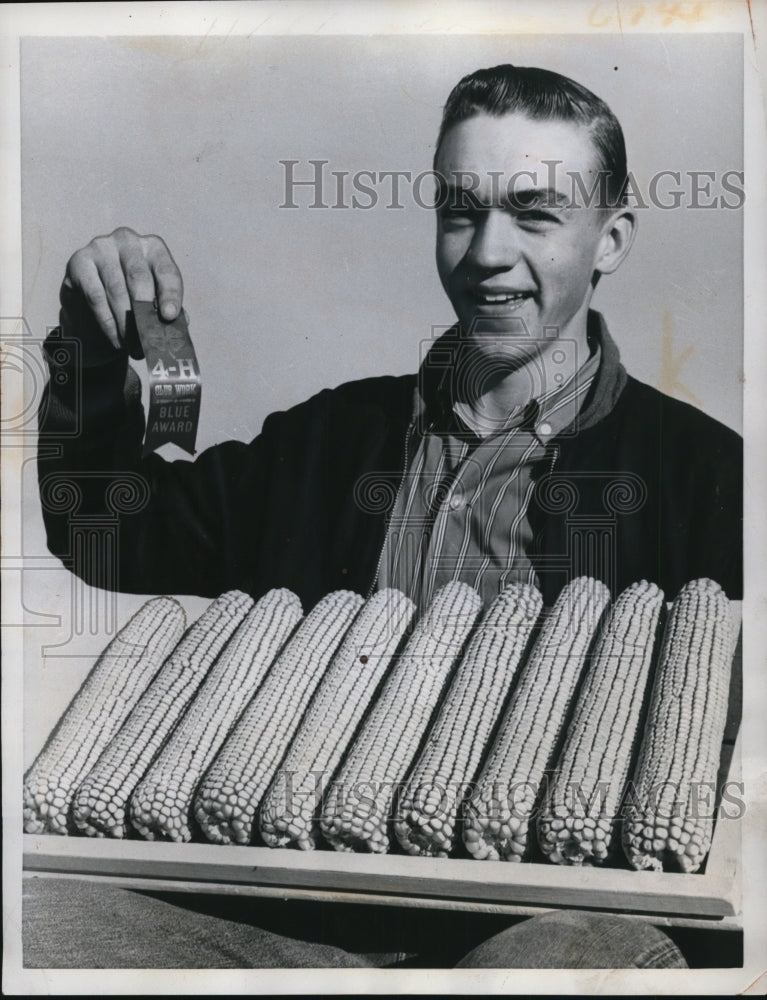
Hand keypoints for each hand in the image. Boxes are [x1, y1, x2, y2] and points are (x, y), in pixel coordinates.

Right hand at [60, 227, 183, 356]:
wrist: (95, 302)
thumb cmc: (132, 300)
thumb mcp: (153, 302)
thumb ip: (166, 309)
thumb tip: (180, 324)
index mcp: (153, 248)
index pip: (166, 270)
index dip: (170, 294)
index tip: (169, 316)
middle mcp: (127, 241)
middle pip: (139, 278)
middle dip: (144, 313)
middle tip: (148, 340)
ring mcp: (101, 248)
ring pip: (116, 289)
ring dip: (125, 324)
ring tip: (133, 347)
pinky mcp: (79, 262)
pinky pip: (95, 296)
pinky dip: (107, 322)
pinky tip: (116, 340)